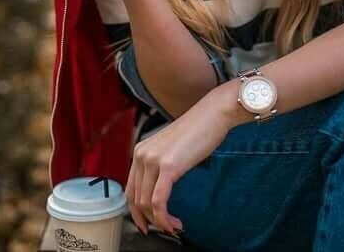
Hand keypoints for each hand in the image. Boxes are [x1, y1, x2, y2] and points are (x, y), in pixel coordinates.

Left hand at [125, 88, 232, 237]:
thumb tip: (159, 191)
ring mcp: (153, 159)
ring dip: (160, 221)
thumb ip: (160, 166)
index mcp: (140, 150)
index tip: (146, 223)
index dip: (136, 212)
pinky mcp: (167, 166)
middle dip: (148, 220)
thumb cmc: (198, 129)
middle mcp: (142, 154)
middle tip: (164, 229)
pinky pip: (159, 202)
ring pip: (146, 203)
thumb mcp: (171, 149)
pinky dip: (165, 218)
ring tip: (174, 226)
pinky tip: (174, 223)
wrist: (213, 114)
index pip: (130, 189)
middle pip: (136, 199)